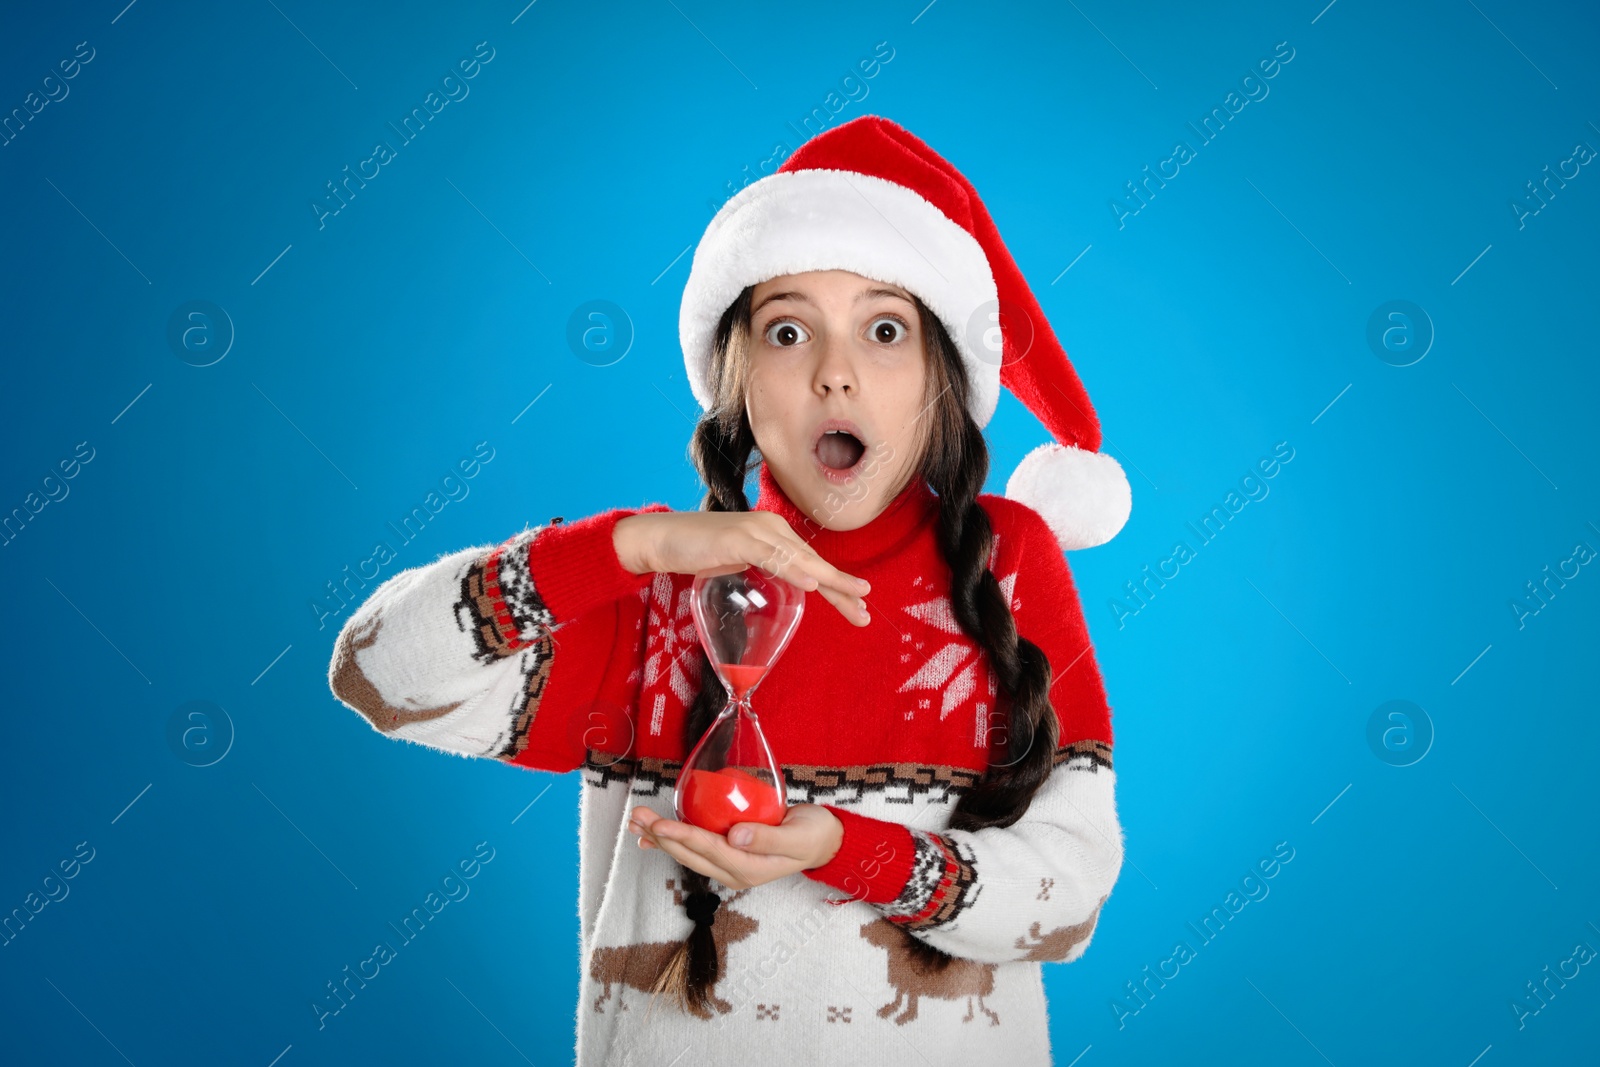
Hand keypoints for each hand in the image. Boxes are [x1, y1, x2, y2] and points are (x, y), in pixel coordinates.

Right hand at [613, 510, 872, 625]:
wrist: (660, 539)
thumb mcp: (740, 562)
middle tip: (867, 607)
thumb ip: (766, 568)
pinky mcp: (738, 537)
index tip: (859, 606)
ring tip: (855, 595)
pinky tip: (810, 582)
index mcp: (774, 534)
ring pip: (800, 559)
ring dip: (828, 579)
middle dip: (841, 587)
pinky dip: (793, 569)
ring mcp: (756, 531)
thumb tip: (793, 585)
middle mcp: (771, 528)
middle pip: (813, 562)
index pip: (811, 564)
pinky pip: (772, 556)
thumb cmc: (697, 550)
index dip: (836, 585)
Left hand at [627, 803, 843, 890]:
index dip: (682, 836)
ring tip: (636, 824)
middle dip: (661, 837)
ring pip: (688, 854)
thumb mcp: (797, 835)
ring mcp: (730, 867)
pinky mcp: (728, 856)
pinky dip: (673, 842)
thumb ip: (768, 836)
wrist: (822, 842)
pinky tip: (654, 835)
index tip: (659, 825)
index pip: (709, 850)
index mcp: (750, 869)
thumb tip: (736, 836)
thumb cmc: (813, 834)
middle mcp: (734, 872)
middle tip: (637, 817)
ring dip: (661, 839)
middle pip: (690, 855)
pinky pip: (695, 850)